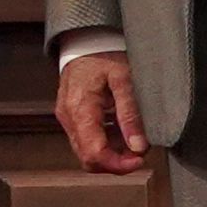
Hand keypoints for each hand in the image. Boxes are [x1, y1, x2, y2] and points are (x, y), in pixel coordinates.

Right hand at [53, 49, 148, 175]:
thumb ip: (130, 114)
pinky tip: (121, 132)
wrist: (86, 42)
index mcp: (80, 109)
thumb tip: (138, 147)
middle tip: (139, 154)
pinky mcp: (71, 117)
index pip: (93, 153)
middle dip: (116, 163)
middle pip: (88, 158)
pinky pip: (86, 141)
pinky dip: (106, 144)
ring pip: (86, 153)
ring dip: (112, 155)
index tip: (139, 161)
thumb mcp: (124, 80)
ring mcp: (67, 119)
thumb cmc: (104, 56)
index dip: (117, 164)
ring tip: (134, 141)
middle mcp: (68, 118)